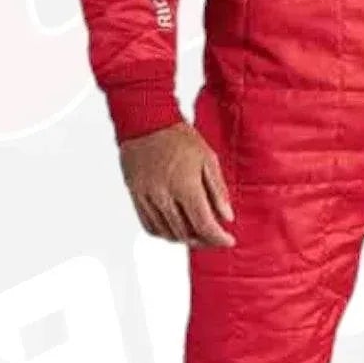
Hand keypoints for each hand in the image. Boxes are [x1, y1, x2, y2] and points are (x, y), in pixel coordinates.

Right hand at [119, 122, 235, 246]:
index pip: (204, 225)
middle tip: (215, 237)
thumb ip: (218, 191)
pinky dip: (164, 233)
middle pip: (186, 233)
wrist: (146, 122)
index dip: (218, 238)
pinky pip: (149, 226)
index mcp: (185, 186)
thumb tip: (227, 217)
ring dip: (185, 239)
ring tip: (197, 234)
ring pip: (167, 233)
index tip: (228, 241)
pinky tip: (175, 229)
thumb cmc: (179, 137)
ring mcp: (147, 198)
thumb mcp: (208, 159)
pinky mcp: (135, 196)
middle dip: (204, 240)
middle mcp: (164, 196)